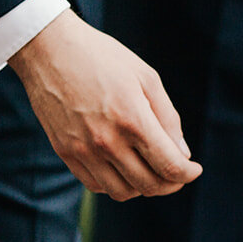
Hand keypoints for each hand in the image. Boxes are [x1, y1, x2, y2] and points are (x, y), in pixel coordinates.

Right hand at [7, 10, 202, 199]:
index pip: (169, 166)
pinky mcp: (65, 152)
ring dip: (142, 187)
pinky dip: (115, 184)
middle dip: (171, 183)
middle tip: (176, 172)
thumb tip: (182, 153)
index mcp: (133, 120)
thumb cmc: (103, 58)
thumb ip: (168, 118)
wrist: (49, 49)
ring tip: (149, 169)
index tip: (194, 169)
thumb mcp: (146, 77)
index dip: (188, 174)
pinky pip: (96, 185)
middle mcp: (107, 141)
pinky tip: (123, 167)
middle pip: (149, 185)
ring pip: (122, 192)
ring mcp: (83, 150)